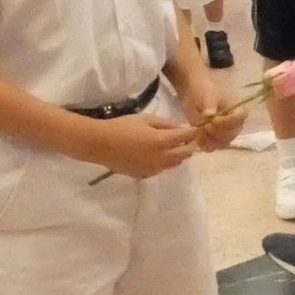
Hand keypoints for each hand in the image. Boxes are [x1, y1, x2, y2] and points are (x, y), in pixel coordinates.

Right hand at [81, 114, 197, 178]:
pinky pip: (162, 169)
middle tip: (188, 139)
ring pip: (175, 163)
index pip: (186, 137)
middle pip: (185, 154)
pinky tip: (159, 155)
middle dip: (190, 146)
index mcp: (162, 141)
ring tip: (175, 147)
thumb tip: (181, 128)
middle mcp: (161, 158)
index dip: (192, 132)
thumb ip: (166, 124)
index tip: (194, 129)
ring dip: (179, 155)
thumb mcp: (146, 119)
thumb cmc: (123, 126)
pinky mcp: (145, 175)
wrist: (100, 144)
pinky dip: (166, 162)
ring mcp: (153, 169)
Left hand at [182, 84, 244, 151]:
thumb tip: (210, 116)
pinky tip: (198, 136)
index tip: (214, 119)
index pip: (240, 118)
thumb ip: (210, 106)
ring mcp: (223, 133)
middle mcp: (234, 124)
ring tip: (200, 129)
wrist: (192, 95)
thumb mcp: (207, 95)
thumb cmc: (204, 91)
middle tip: (205, 125)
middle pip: (232, 134)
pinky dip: (204, 144)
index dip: (228, 122)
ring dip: (210, 139)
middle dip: (217, 132)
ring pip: (222, 143)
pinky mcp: (212, 139)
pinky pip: (212, 147)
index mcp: (237, 110)